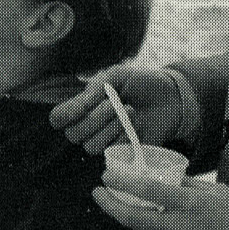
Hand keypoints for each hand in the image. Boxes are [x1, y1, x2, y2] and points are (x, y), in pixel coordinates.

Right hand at [49, 63, 188, 155]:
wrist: (171, 96)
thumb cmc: (139, 83)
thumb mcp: (115, 76)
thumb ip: (94, 89)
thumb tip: (79, 107)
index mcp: (82, 106)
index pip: (57, 119)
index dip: (64, 115)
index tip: (83, 104)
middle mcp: (89, 126)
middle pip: (73, 135)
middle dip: (94, 118)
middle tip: (114, 103)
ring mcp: (105, 141)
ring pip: (91, 146)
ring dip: (109, 128)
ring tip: (129, 110)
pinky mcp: (123, 153)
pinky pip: (112, 151)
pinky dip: (123, 135)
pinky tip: (135, 122)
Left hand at [93, 175, 228, 229]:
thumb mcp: (213, 189)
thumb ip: (185, 183)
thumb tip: (163, 174)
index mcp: (189, 204)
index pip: (146, 191)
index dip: (121, 182)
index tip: (106, 175)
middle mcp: (179, 226)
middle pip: (132, 218)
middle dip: (108, 204)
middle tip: (98, 192)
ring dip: (125, 216)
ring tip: (117, 202)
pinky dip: (143, 229)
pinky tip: (141, 219)